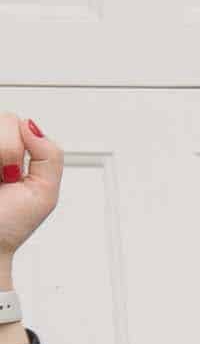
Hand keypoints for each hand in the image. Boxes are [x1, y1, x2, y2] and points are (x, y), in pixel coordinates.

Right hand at [0, 112, 60, 271]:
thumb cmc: (9, 223)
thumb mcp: (45, 193)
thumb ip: (50, 156)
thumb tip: (30, 125)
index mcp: (12, 150)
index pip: (17, 122)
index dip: (21, 146)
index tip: (16, 175)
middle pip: (6, 119)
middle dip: (9, 150)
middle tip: (5, 178)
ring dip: (0, 155)